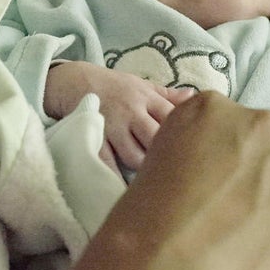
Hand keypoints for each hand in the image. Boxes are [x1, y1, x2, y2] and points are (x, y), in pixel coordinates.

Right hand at [44, 60, 195, 169]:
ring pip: (134, 155)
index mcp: (147, 98)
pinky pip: (107, 161)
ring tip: (152, 184)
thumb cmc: (115, 86)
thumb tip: (194, 96)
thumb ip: (167, 95)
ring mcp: (113, 125)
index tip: (192, 152)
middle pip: (156, 138)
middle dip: (166, 157)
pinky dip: (115, 177)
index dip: (184, 136)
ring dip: (144, 170)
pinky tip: (125, 190)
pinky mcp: (95, 136)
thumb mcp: (142, 85)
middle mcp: (132, 111)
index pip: (173, 117)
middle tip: (175, 175)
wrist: (76, 80)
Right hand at [59, 91, 269, 269]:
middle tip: (237, 223)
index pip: (234, 133)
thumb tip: (224, 173)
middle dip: (263, 185)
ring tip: (254, 244)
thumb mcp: (159, 161)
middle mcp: (261, 122)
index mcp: (210, 108)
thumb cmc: (148, 229)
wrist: (169, 269)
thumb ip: (200, 150)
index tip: (219, 195)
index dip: (229, 170)